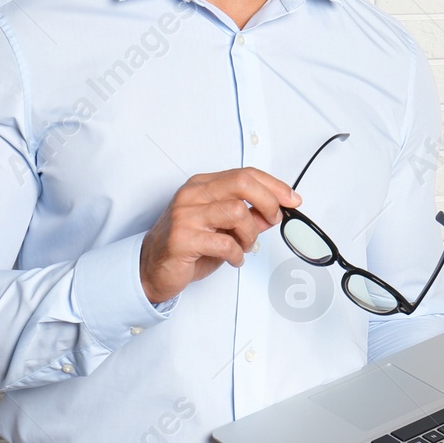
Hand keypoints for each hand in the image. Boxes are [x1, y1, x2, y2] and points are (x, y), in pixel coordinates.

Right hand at [139, 167, 301, 303]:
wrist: (151, 268)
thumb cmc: (187, 245)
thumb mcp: (222, 226)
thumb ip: (248, 217)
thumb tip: (275, 212)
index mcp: (202, 185)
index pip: (245, 174)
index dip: (274, 185)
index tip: (292, 199)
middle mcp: (192, 195)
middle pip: (242, 183)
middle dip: (268, 202)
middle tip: (273, 220)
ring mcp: (185, 215)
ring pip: (236, 212)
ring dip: (250, 234)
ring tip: (246, 246)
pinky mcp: (182, 239)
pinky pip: (224, 243)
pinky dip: (237, 254)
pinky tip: (234, 259)